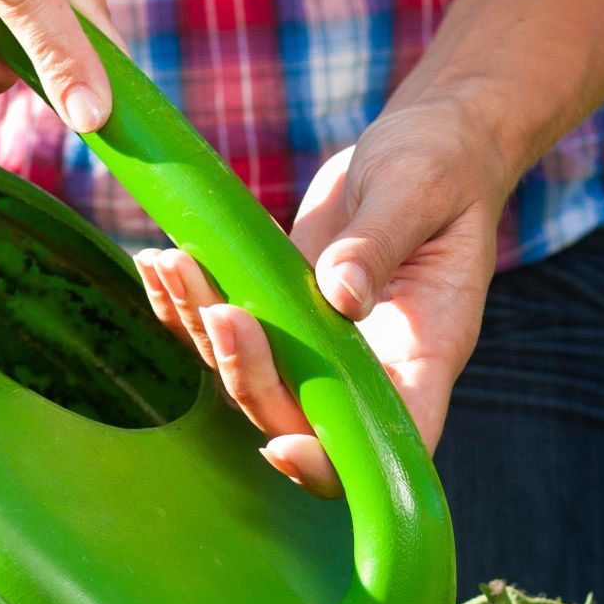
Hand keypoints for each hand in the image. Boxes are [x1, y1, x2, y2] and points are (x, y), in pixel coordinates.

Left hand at [136, 97, 513, 495]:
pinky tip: (159, 262)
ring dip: (204, 331)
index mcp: (425, 351)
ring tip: (173, 266)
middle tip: (220, 310)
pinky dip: (187, 305)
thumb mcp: (419, 191)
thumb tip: (340, 295)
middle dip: (250, 377)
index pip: (389, 439)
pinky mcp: (285, 311)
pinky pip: (230, 329)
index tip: (282, 444)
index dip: (334, 463)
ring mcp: (323, 343)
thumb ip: (378, 243)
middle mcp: (373, 364)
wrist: (428, 141)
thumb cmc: (443, 165)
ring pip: (252, 376)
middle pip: (300, 416)